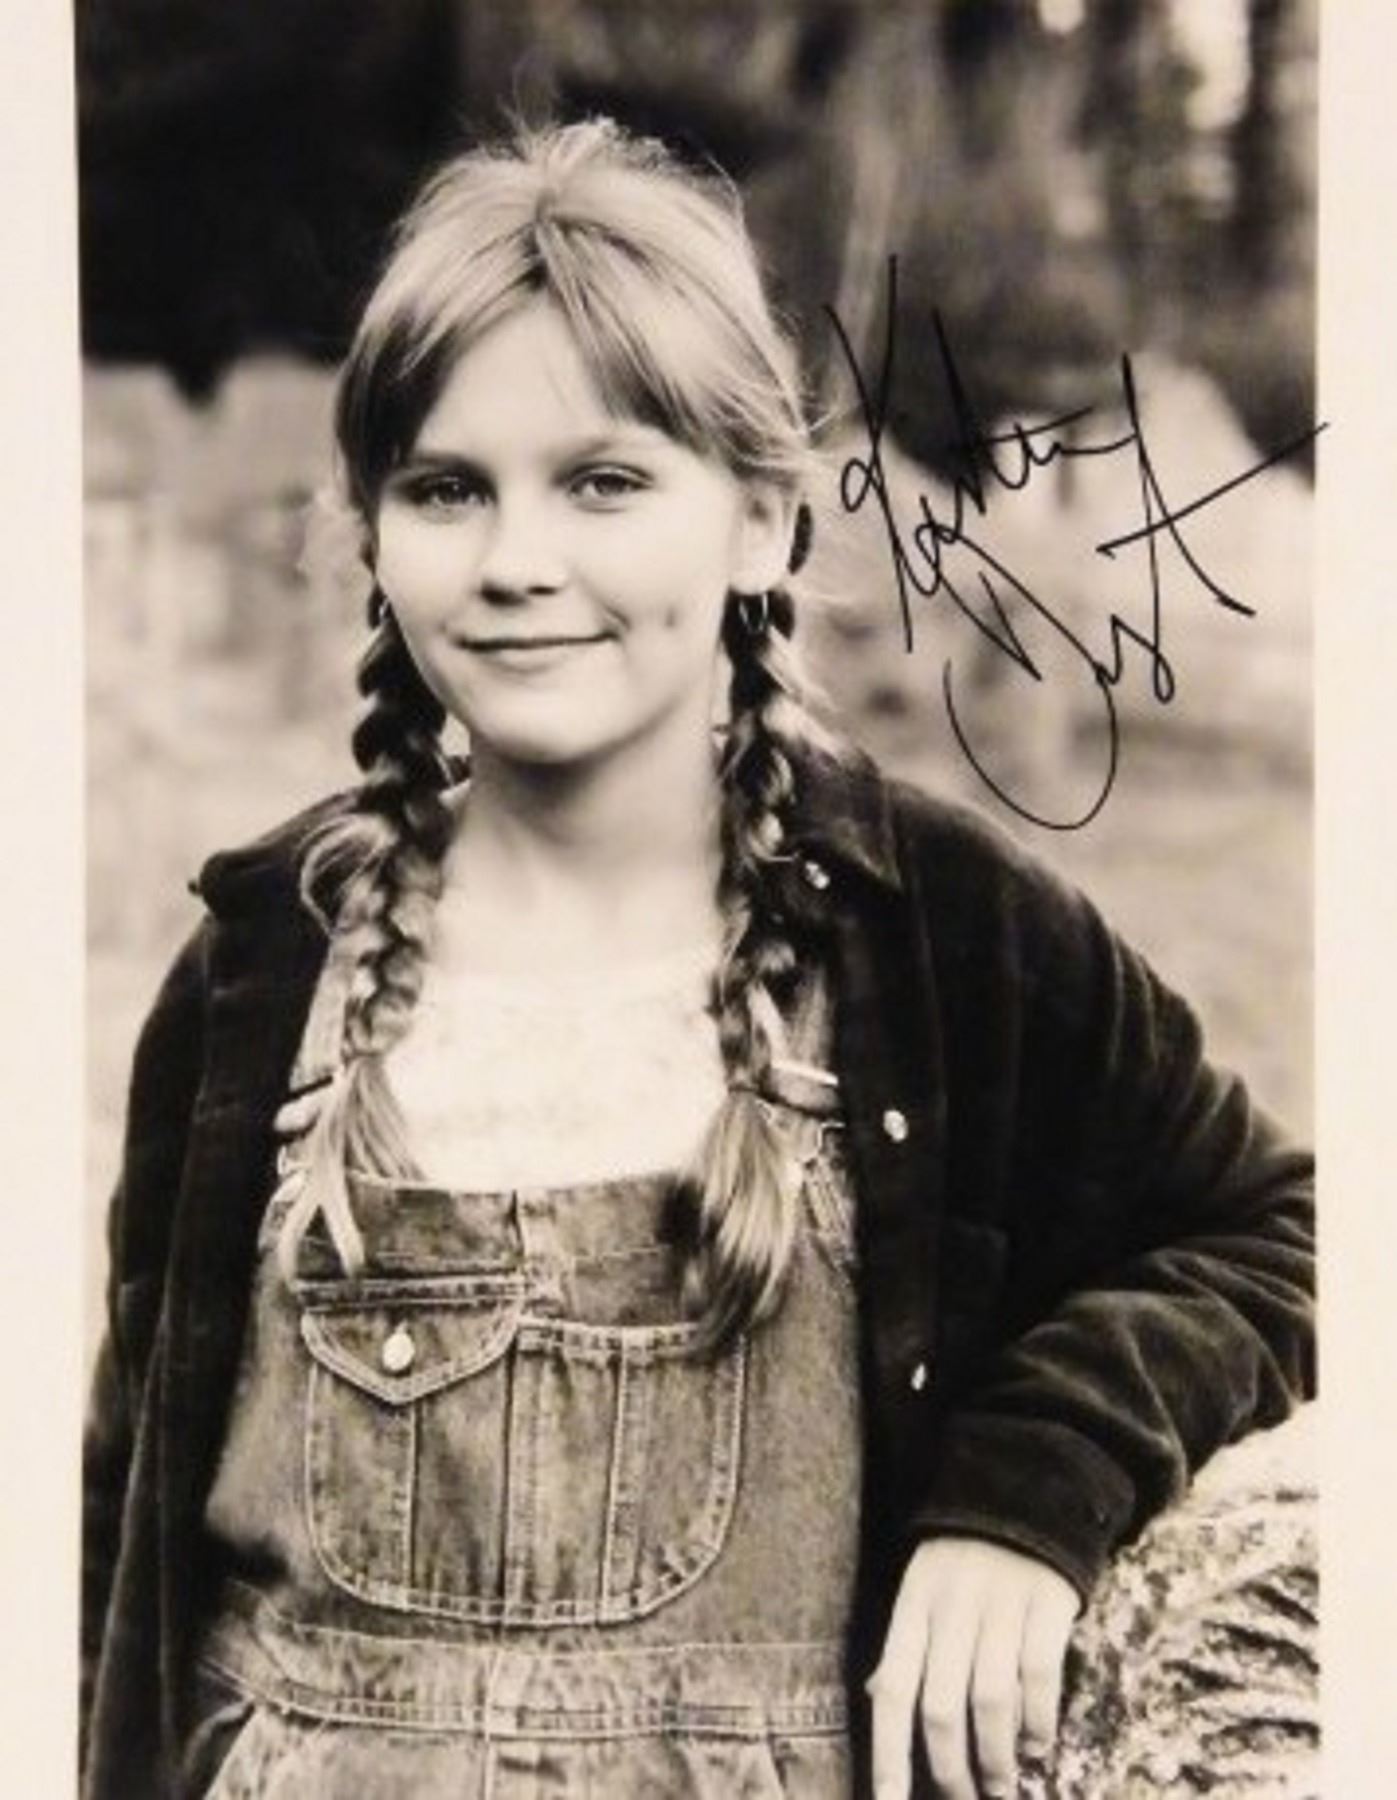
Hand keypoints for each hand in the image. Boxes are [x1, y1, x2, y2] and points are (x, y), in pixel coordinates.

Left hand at [868, 1537, 1078, 1799]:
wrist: (1025, 1487)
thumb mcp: (923, 1589)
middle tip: (966, 1799)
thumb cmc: (964, 1556)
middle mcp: (952, 1608)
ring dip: (997, 1758)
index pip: (893, 1689)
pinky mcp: (1046, 1603)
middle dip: (952, 1770)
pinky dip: (1038, 1722)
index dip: (888, 1753)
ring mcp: (1001, 1604)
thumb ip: (908, 1643)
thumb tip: (878, 1700)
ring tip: (1003, 1787)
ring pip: (991, 1701)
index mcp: (913, 1606)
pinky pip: (1039, 1676)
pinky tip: (1037, 1745)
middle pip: (943, 1707)